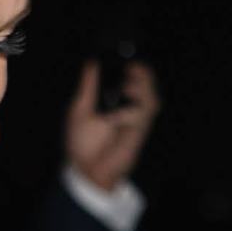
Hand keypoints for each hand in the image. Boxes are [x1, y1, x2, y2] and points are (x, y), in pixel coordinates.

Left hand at [66, 59, 159, 190]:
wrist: (83, 170)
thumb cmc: (81, 142)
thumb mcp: (79, 109)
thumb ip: (88, 87)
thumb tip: (92, 62)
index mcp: (117, 102)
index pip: (135, 80)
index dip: (137, 69)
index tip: (128, 60)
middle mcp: (130, 110)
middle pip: (149, 87)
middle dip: (144, 76)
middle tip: (132, 69)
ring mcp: (136, 123)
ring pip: (152, 101)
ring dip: (142, 91)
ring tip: (127, 86)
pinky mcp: (137, 136)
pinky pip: (142, 120)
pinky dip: (129, 114)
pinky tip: (115, 115)